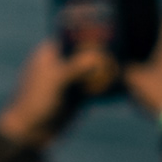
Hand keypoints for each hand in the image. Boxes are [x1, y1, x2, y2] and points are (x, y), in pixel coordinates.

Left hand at [0, 32, 117, 143]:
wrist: (32, 131)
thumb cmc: (36, 101)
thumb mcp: (55, 81)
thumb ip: (74, 67)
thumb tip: (95, 55)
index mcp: (50, 53)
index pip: (72, 37)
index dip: (88, 33)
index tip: (111, 29)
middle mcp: (61, 64)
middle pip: (85, 53)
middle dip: (102, 52)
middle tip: (126, 48)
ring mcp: (70, 80)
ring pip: (92, 71)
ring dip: (106, 70)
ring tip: (129, 64)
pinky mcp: (78, 97)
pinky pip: (95, 88)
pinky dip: (106, 86)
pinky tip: (123, 84)